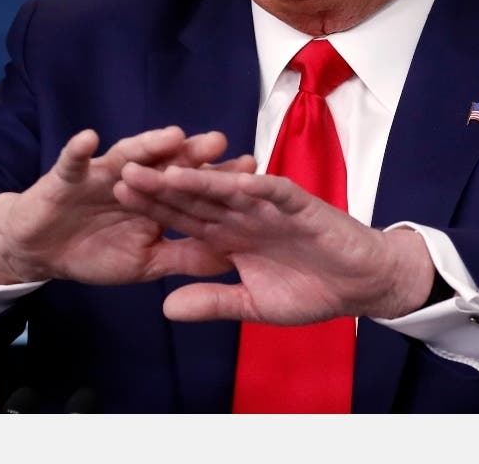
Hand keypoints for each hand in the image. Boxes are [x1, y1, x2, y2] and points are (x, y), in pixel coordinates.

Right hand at [0, 126, 255, 285]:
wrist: (42, 251)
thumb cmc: (96, 251)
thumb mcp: (146, 262)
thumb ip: (185, 257)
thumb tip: (232, 259)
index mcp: (156, 197)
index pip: (192, 184)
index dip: (219, 179)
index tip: (252, 171)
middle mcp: (134, 177)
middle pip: (167, 161)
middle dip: (192, 153)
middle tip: (219, 142)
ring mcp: (101, 173)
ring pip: (127, 155)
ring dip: (147, 145)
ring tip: (171, 136)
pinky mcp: (66, 176)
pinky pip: (73, 161)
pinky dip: (79, 150)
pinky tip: (90, 139)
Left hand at [113, 164, 435, 323]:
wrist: (361, 284)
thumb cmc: (312, 290)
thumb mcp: (253, 305)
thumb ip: (212, 301)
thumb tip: (166, 307)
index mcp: (230, 235)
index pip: (185, 218)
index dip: (154, 209)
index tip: (117, 200)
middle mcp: (244, 215)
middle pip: (197, 197)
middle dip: (162, 186)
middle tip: (123, 172)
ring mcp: (271, 207)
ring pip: (230, 188)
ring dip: (201, 179)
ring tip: (167, 171)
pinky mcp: (300, 205)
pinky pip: (276, 192)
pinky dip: (257, 185)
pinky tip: (235, 178)